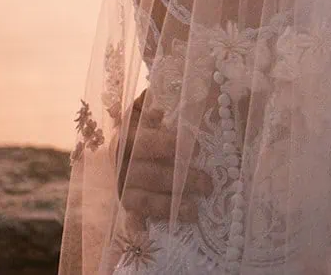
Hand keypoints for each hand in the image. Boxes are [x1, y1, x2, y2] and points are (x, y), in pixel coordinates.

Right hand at [118, 98, 206, 227]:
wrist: (123, 140)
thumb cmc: (147, 120)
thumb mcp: (149, 106)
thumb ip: (159, 101)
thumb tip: (174, 98)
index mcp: (129, 135)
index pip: (148, 142)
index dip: (170, 146)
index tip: (196, 149)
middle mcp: (122, 161)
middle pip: (150, 174)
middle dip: (180, 181)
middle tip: (208, 185)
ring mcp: (122, 183)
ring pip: (143, 198)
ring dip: (168, 206)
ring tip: (194, 212)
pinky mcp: (126, 200)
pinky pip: (133, 214)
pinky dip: (139, 224)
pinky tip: (147, 232)